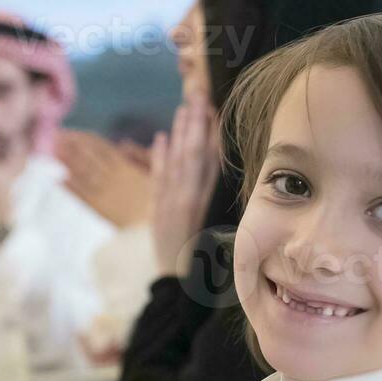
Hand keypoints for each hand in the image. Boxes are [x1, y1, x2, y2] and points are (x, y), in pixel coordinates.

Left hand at [56, 129, 151, 227]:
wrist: (159, 228)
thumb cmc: (162, 200)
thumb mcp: (158, 174)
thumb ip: (142, 156)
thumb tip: (124, 143)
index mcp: (125, 167)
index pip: (101, 148)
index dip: (84, 138)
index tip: (70, 130)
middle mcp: (112, 178)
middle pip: (88, 158)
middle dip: (71, 146)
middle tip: (55, 134)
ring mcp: (105, 194)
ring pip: (83, 174)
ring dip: (67, 162)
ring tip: (52, 152)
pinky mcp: (102, 210)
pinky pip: (84, 197)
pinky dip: (71, 189)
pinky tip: (59, 180)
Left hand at [150, 96, 219, 277]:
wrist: (179, 286)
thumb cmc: (206, 261)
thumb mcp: (218, 230)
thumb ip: (218, 199)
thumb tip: (224, 165)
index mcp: (206, 205)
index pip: (210, 162)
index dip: (212, 135)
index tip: (216, 109)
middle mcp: (188, 201)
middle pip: (192, 154)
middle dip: (195, 123)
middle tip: (197, 94)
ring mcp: (169, 204)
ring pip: (175, 162)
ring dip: (179, 133)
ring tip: (183, 107)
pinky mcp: (157, 211)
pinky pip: (157, 179)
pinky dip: (159, 157)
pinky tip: (162, 137)